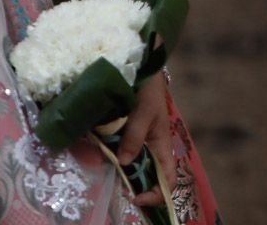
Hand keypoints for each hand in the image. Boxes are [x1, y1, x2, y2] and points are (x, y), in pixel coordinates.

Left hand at [116, 69, 175, 206]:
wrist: (140, 69)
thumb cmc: (149, 90)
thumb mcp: (144, 112)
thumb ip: (135, 136)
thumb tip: (125, 162)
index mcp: (162, 145)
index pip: (168, 179)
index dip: (156, 194)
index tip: (136, 198)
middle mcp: (151, 148)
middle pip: (147, 176)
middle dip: (134, 186)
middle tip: (115, 189)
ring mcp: (137, 142)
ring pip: (131, 166)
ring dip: (119, 172)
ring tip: (104, 169)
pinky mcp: (124, 135)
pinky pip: (118, 152)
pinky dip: (110, 157)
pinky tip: (98, 154)